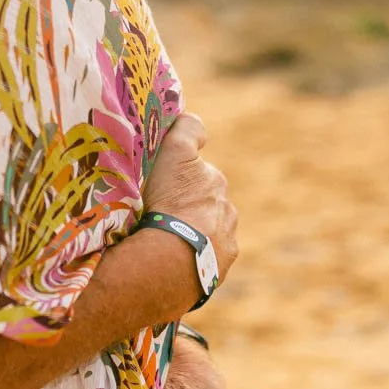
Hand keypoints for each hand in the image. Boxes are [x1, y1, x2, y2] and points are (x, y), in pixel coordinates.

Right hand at [142, 113, 238, 305]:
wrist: (170, 260)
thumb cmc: (169, 202)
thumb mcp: (174, 153)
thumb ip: (187, 130)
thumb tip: (193, 119)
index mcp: (216, 183)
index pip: (200, 173)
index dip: (181, 176)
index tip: (166, 185)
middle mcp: (228, 210)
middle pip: (205, 204)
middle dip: (188, 206)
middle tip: (160, 213)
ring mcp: (225, 243)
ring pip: (207, 232)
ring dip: (192, 232)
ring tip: (164, 239)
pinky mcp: (218, 270)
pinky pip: (204, 258)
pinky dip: (192, 256)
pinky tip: (172, 259)